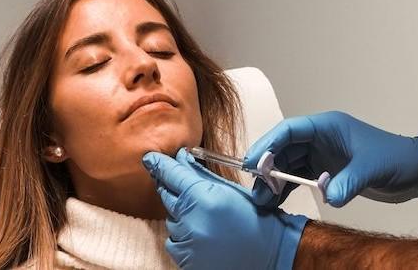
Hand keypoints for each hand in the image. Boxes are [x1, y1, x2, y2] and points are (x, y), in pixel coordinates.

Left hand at [143, 148, 307, 269]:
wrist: (267, 254)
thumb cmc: (255, 220)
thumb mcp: (230, 190)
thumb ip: (202, 174)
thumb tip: (183, 159)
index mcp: (204, 198)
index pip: (173, 175)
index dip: (159, 164)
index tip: (150, 158)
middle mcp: (191, 221)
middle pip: (167, 196)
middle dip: (172, 187)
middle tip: (186, 186)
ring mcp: (187, 243)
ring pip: (171, 220)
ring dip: (181, 214)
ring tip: (206, 217)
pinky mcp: (185, 261)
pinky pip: (173, 241)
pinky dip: (183, 234)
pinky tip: (203, 233)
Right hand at [244, 111, 417, 208]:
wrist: (415, 171)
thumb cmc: (396, 158)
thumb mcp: (372, 168)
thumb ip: (349, 181)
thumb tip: (330, 197)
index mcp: (328, 126)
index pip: (290, 130)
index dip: (267, 144)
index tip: (252, 163)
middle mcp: (321, 138)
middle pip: (284, 148)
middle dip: (267, 168)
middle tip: (256, 192)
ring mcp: (323, 154)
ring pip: (289, 164)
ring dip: (275, 182)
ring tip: (262, 203)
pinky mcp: (327, 171)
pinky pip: (300, 178)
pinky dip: (288, 189)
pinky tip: (277, 204)